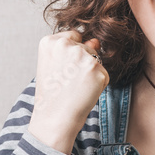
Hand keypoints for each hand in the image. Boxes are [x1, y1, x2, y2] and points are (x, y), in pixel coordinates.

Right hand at [29, 30, 108, 153]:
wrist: (55, 118)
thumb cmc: (53, 94)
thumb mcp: (57, 65)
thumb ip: (75, 48)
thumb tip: (96, 41)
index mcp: (49, 41)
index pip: (73, 37)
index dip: (71, 56)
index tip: (61, 71)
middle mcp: (65, 44)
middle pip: (86, 47)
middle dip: (82, 63)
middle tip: (68, 82)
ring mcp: (82, 55)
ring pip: (96, 59)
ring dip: (91, 73)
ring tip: (76, 87)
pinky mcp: (97, 69)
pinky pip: (104, 74)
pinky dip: (99, 84)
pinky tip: (85, 92)